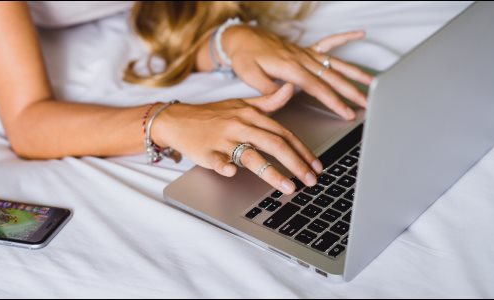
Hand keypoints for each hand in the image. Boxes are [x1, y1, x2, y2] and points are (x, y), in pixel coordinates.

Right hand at [151, 83, 322, 193]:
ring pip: (251, 155)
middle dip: (297, 164)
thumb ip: (268, 101)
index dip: (302, 150)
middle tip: (311, 181)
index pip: (283, 133)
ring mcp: (223, 139)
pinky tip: (233, 173)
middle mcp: (240, 125)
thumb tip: (290, 89)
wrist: (177, 119)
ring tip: (289, 188)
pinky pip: (217, 159)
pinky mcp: (206, 151)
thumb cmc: (211, 115)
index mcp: (251, 115)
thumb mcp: (241, 104)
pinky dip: (225, 166)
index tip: (316, 166)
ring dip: (272, 173)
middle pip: (274, 144)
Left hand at [224, 27, 373, 119]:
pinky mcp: (305, 50)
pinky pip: (328, 42)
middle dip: (352, 92)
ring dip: (355, 73)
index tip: (346, 112)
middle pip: (332, 77)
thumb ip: (267, 88)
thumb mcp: (249, 76)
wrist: (241, 38)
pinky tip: (360, 34)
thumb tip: (287, 92)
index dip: (334, 101)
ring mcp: (306, 53)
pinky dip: (345, 38)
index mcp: (291, 68)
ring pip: (335, 64)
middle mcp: (302, 59)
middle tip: (367, 104)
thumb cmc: (244, 57)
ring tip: (372, 82)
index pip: (318, 88)